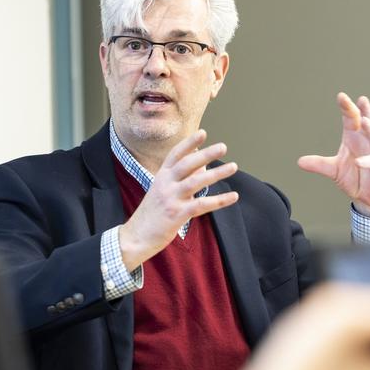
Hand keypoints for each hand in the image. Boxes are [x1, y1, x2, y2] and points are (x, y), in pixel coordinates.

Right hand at [119, 129, 238, 270]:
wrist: (136, 236)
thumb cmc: (151, 215)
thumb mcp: (162, 192)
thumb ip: (181, 180)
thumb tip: (202, 167)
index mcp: (160, 177)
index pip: (175, 155)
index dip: (189, 143)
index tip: (203, 133)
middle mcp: (164, 184)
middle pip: (187, 164)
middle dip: (206, 154)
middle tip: (223, 146)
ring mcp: (170, 199)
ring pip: (196, 181)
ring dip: (217, 173)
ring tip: (233, 166)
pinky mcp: (176, 214)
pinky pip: (202, 204)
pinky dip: (219, 200)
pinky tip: (233, 196)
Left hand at [298, 93, 369, 220]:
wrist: (368, 199)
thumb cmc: (355, 179)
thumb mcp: (333, 170)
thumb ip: (319, 164)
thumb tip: (299, 161)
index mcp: (354, 138)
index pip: (352, 119)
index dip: (348, 108)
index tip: (341, 96)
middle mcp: (367, 143)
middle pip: (368, 122)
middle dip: (365, 111)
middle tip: (361, 100)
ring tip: (363, 120)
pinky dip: (368, 161)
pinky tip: (359, 162)